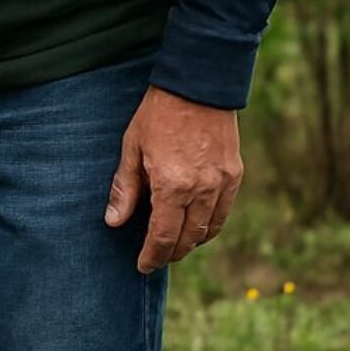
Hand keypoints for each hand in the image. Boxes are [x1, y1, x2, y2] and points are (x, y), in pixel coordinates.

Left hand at [104, 86, 244, 273]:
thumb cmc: (158, 114)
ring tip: (172, 244)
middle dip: (170, 253)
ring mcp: (222, 183)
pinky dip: (209, 225)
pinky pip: (223, 212)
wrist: (198, 84)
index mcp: (173, 186)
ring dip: (190, 242)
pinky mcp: (235, 174)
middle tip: (155, 258)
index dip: (152, 256)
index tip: (143, 266)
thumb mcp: (132, 149)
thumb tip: (114, 221)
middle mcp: (202, 189)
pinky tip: (194, 225)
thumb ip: (124, 188)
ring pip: (209, 229)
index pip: (163, 237)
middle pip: (188, 239)